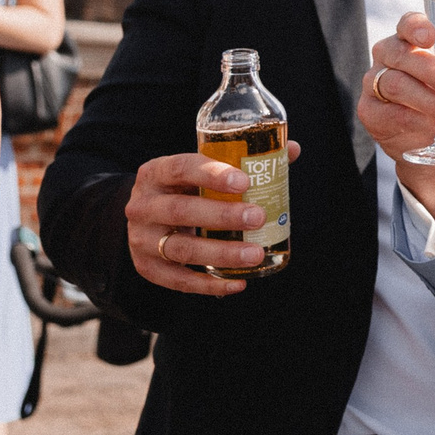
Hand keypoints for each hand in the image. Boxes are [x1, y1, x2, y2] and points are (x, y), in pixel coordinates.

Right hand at [123, 140, 302, 296]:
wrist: (144, 218)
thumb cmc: (183, 189)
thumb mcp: (199, 170)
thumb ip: (241, 161)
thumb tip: (292, 150)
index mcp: (155, 173)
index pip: (180, 168)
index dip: (211, 174)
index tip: (244, 181)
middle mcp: (143, 205)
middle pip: (181, 210)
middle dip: (223, 216)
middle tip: (258, 217)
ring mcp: (141, 238)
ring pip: (182, 248)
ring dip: (222, 253)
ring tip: (255, 253)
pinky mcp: (147, 267)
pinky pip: (179, 280)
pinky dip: (209, 284)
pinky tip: (237, 283)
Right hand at [359, 11, 434, 215]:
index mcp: (411, 42)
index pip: (408, 24)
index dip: (417, 27)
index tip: (431, 37)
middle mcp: (388, 58)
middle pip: (403, 55)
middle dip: (434, 71)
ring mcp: (374, 84)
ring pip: (397, 85)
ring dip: (431, 101)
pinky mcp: (370, 112)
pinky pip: (390, 113)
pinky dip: (416, 120)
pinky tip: (434, 129)